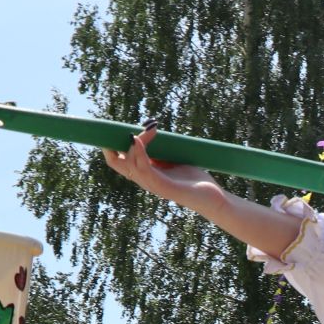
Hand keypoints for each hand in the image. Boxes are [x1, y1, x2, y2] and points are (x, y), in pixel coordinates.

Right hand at [102, 126, 230, 217]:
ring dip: (133, 143)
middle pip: (115, 162)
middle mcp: (143, 180)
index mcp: (144, 173)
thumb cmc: (193, 179)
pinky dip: (139, 152)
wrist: (211, 197)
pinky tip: (139, 139)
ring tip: (149, 130)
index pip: (118, 159)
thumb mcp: (171, 160)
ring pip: (128, 164)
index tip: (126, 126)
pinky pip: (144, 168)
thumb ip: (160, 151)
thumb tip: (151, 130)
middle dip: (113, 143)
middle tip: (130, 127)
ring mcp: (151, 184)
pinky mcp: (162, 187)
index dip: (114, 143)